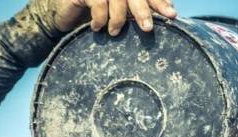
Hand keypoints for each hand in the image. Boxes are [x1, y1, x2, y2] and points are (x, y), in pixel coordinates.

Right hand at [52, 0, 176, 35]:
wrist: (66, 10)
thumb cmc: (96, 11)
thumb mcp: (119, 11)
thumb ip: (139, 9)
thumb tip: (168, 14)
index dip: (159, 1)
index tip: (171, 14)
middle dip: (143, 10)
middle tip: (148, 28)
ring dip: (118, 18)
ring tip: (115, 32)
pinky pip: (97, 3)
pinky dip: (99, 17)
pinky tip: (97, 27)